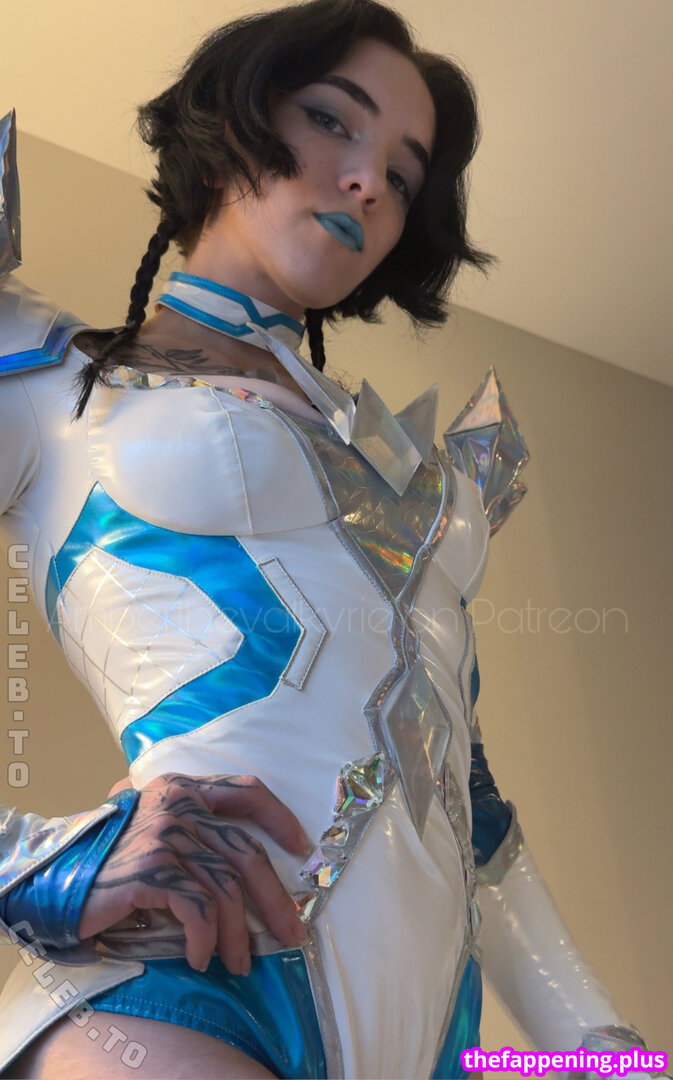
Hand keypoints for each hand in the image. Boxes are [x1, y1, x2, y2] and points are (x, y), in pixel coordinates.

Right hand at [81, 773, 311, 974]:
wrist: (54, 875)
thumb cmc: (107, 858)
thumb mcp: (151, 827)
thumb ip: (190, 829)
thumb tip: (247, 869)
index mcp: (182, 788)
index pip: (246, 790)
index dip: (279, 817)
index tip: (302, 847)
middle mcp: (178, 804)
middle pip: (246, 852)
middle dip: (275, 898)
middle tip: (291, 934)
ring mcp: (166, 835)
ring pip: (226, 888)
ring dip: (239, 935)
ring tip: (239, 964)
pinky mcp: (152, 870)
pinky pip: (199, 910)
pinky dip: (205, 941)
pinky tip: (199, 958)